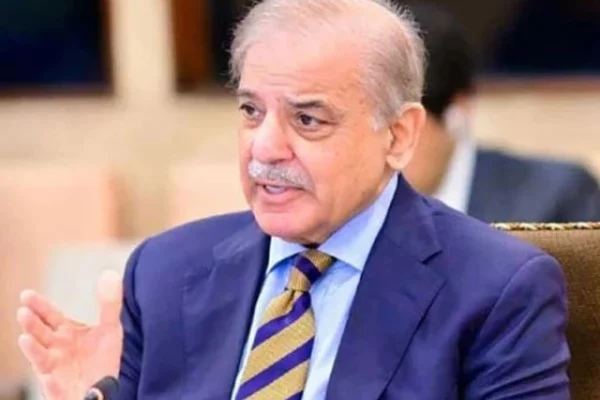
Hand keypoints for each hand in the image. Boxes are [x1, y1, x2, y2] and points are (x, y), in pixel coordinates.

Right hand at [17, 270, 123, 399]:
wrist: (105, 388)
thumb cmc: (101, 358)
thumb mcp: (110, 329)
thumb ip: (110, 304)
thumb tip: (110, 274)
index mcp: (66, 333)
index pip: (49, 316)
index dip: (38, 306)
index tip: (26, 295)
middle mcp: (56, 349)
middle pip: (40, 334)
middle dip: (31, 324)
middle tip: (23, 312)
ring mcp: (56, 370)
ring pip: (39, 359)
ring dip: (32, 350)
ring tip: (25, 339)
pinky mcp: (60, 390)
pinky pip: (53, 388)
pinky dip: (49, 383)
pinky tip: (48, 378)